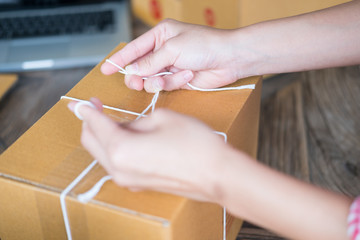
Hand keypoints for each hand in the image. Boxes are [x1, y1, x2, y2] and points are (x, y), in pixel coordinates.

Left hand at [68, 98, 237, 202]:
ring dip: (103, 135)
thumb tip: (126, 126)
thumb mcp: (162, 118)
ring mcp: (127, 179)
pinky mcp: (138, 183)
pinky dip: (115, 148)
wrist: (216, 174)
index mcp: (121, 148)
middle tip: (96, 107)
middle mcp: (118, 168)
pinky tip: (128, 137)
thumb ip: (136, 121)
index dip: (86, 109)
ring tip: (115, 120)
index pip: (94, 124)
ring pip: (103, 153)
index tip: (79, 102)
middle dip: (90, 122)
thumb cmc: (194, 144)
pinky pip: (117, 163)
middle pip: (91, 142)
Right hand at [101, 19, 243, 92]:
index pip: (134, 48)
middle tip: (136, 82)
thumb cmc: (205, 45)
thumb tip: (132, 71)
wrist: (229, 59)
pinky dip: (174, 83)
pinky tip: (187, 76)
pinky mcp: (179, 80)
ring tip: (167, 78)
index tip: (105, 69)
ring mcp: (171, 66)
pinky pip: (166, 86)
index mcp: (161, 35)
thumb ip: (150, 62)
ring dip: (158, 81)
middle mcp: (164, 50)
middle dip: (138, 76)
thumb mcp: (173, 49)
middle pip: (140, 67)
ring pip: (151, 79)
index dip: (119, 59)